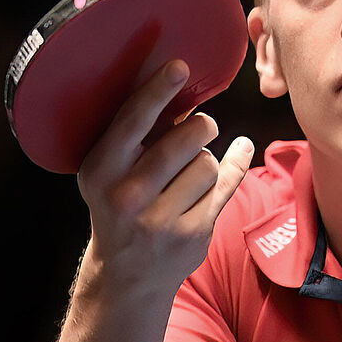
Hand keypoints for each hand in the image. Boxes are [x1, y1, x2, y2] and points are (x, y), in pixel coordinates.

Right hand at [76, 61, 253, 298]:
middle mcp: (128, 195)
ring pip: (208, 162)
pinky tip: (241, 149)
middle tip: (199, 126)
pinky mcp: (193, 235)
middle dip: (200, 126)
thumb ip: (134, 136)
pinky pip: (227, 184)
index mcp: (100, 170)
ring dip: (206, 159)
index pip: (132, 121)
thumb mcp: (108, 173)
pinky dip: (236, 163)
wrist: (126, 275)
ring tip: (190, 170)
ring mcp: (161, 220)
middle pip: (186, 137)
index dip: (158, 91)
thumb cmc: (119, 205)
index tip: (179, 66)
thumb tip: (178, 85)